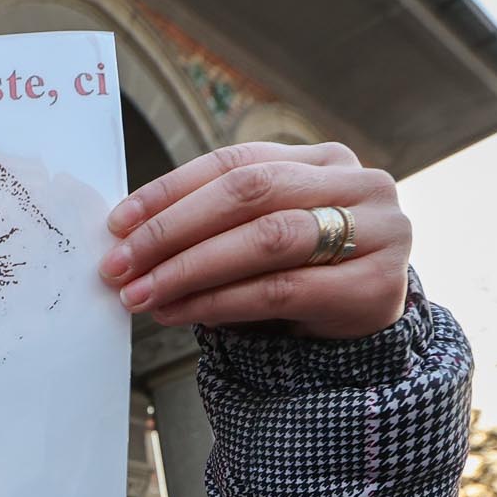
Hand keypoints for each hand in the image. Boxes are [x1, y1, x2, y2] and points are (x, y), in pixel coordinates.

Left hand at [98, 142, 410, 338]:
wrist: (368, 337)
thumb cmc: (302, 278)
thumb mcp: (263, 237)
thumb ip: (215, 223)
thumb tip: (127, 237)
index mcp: (325, 159)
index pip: (235, 162)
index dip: (170, 189)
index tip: (118, 223)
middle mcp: (359, 184)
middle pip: (249, 193)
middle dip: (172, 230)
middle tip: (119, 263)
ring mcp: (378, 231)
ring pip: (266, 239)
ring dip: (190, 268)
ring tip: (141, 293)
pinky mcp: (375, 286)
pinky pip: (281, 290)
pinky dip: (220, 302)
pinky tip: (179, 312)